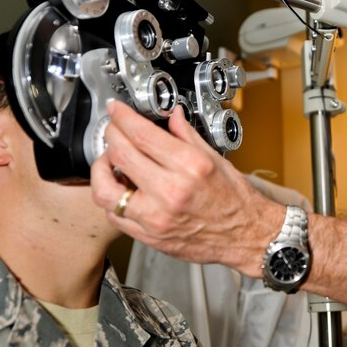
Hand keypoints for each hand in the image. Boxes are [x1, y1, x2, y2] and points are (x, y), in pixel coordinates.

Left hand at [91, 101, 281, 275]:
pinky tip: (120, 187)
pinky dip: (111, 198)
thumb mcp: (215, 158)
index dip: (122, 117)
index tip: (117, 110)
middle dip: (111, 134)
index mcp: (189, 167)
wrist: (246, 236)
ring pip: (106, 189)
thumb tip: (171, 116)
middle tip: (114, 129)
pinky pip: (114, 215)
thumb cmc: (235, 200)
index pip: (141, 134)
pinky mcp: (149, 236)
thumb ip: (186, 134)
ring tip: (109, 160)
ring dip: (101, 169)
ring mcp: (156, 217)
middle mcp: (170, 191)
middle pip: (120, 154)